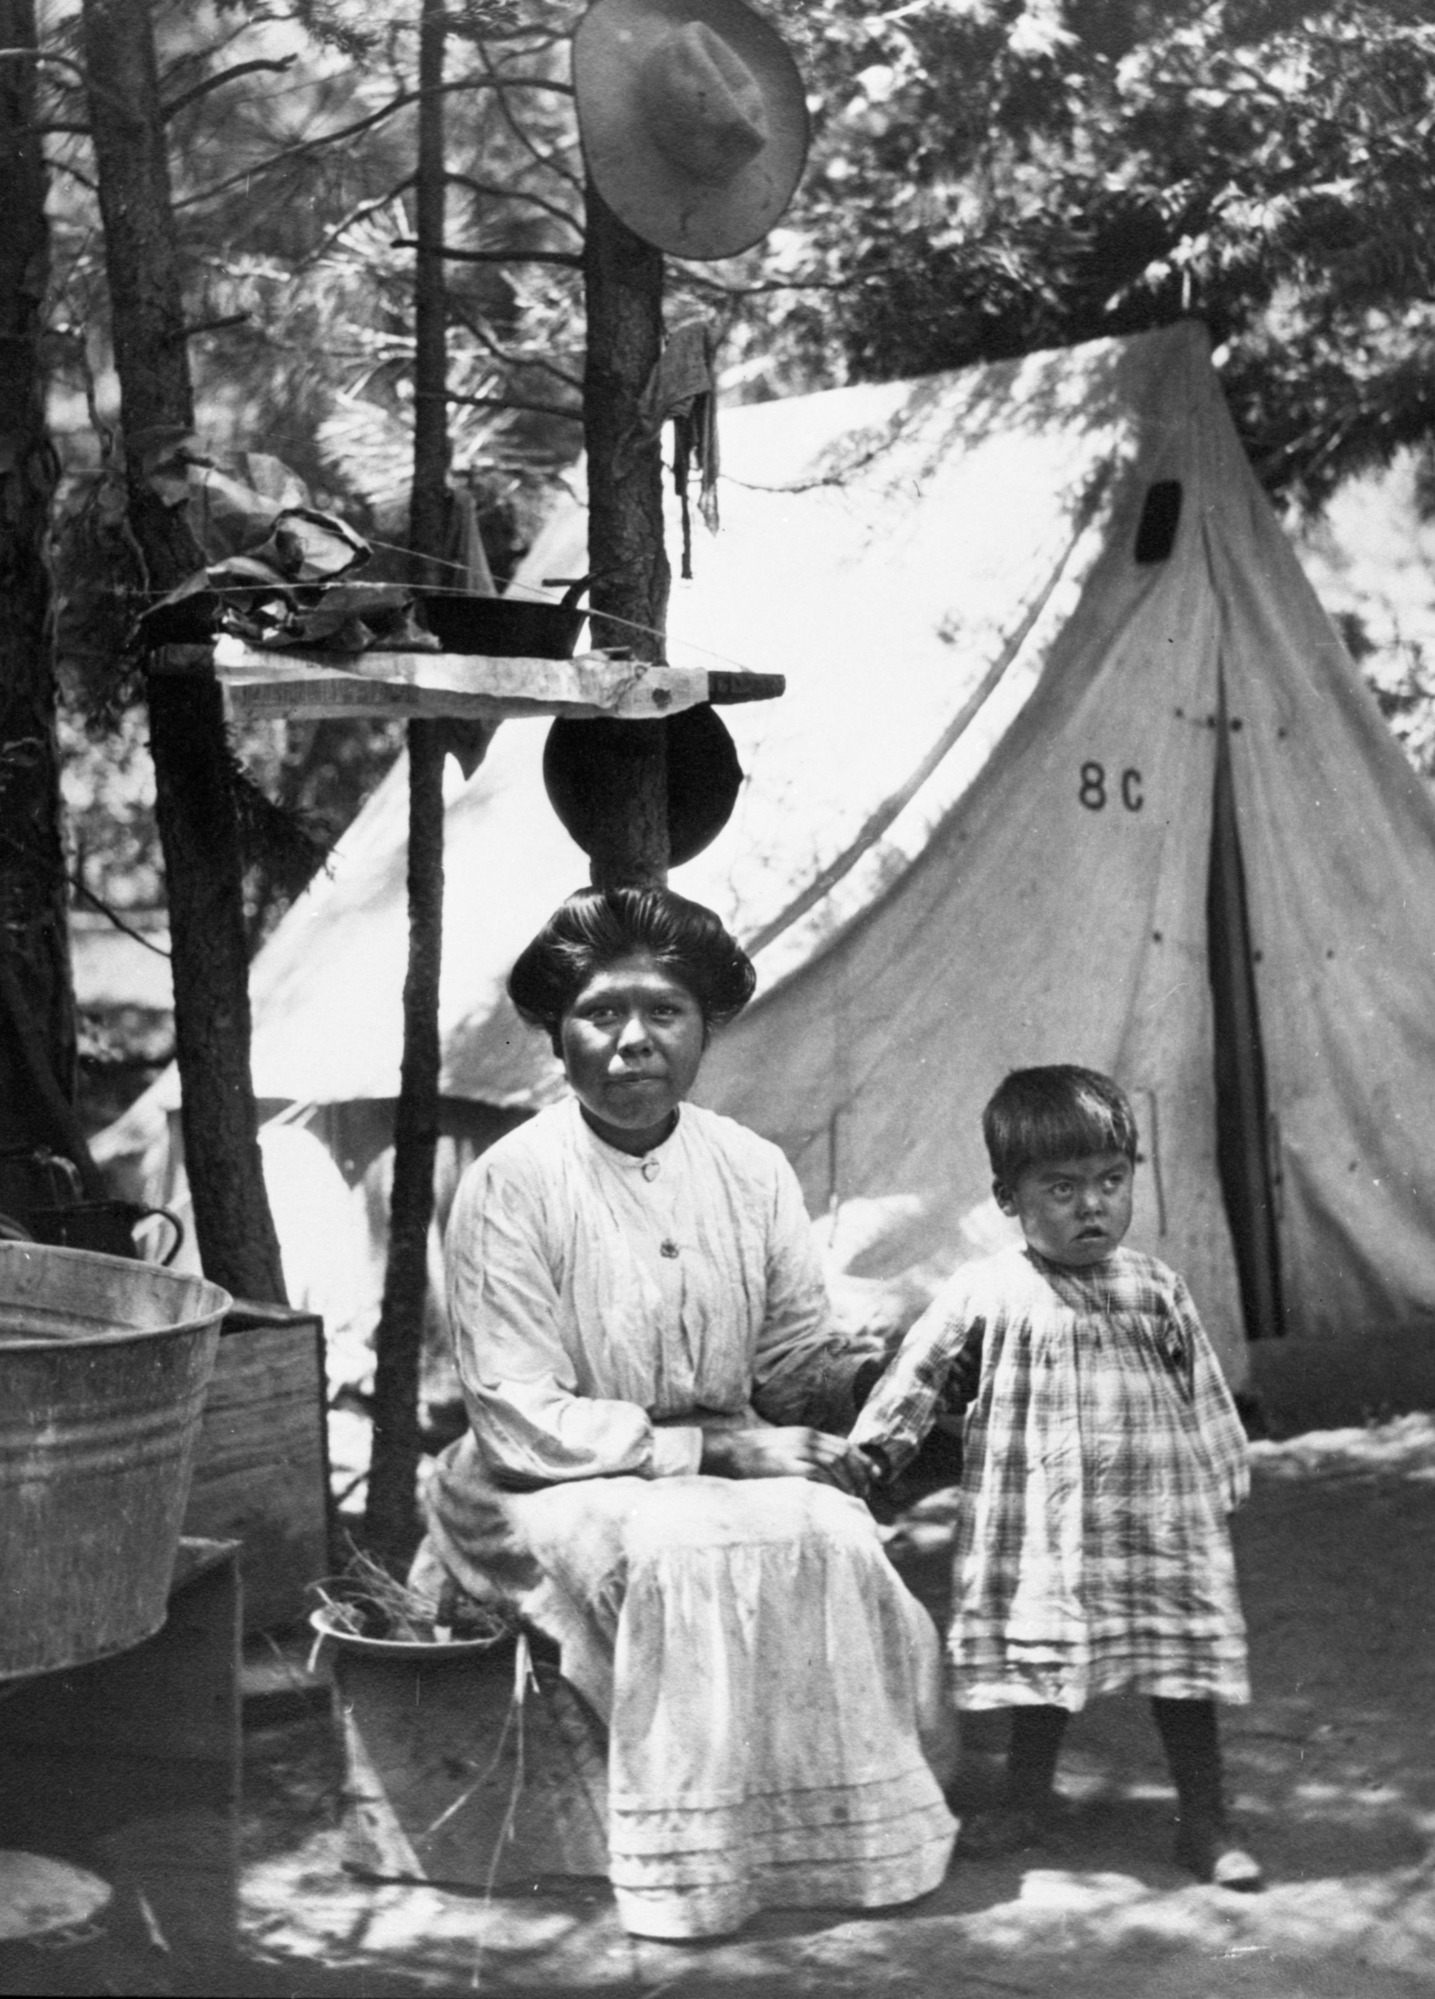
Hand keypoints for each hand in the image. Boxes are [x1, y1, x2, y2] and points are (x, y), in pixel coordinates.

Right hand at [701, 1427, 870, 1493]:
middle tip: (864, 1492)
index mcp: (806, 1433)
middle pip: (843, 1454)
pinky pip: (819, 1475)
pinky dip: (831, 1486)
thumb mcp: (785, 1446)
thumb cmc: (755, 1454)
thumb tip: (828, 1471)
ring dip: (848, 1482)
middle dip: (859, 1474)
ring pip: (835, 1464)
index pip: (843, 1444)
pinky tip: (835, 1497)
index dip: (863, 1460)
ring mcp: (797, 1452)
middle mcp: (805, 1439)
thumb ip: (805, 1452)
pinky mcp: (789, 1466)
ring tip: (852, 1498)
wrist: (729, 1452)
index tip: (876, 1475)